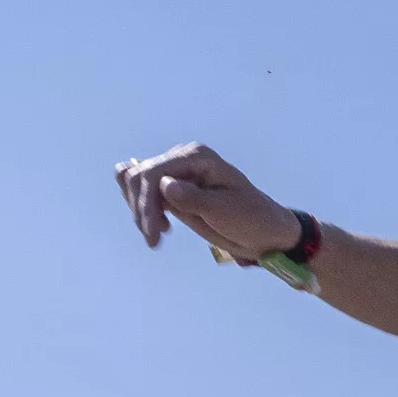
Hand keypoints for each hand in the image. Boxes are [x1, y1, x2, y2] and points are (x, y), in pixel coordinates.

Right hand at [111, 142, 297, 261]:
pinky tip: (157, 226)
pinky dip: (139, 205)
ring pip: (133, 180)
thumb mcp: (226, 211)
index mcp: (197, 157)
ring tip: (157, 235)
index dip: (146, 203)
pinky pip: (141, 189)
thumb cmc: (251, 219)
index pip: (154, 173)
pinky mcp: (171, 188)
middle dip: (140, 209)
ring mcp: (175, 172)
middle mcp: (182, 159)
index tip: (153, 234)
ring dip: (137, 208)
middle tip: (154, 239)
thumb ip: (194, 198)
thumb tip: (165, 185)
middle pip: (138, 176)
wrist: (264, 232)